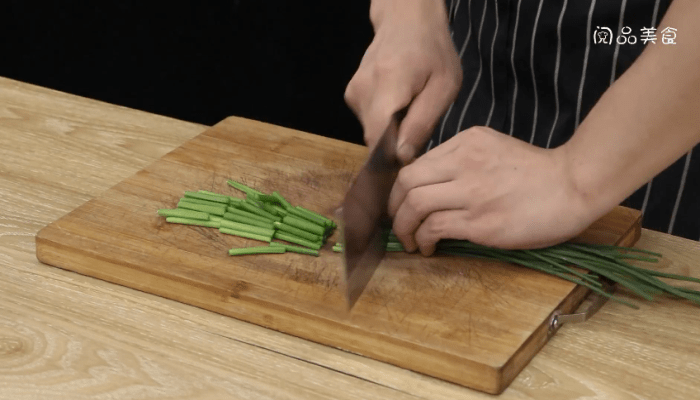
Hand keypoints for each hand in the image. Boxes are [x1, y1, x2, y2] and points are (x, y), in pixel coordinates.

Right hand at [345, 0, 461, 163]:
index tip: (410, 161)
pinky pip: (369, 122)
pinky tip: (399, 104)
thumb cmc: (433, 52)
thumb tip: (402, 158)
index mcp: (388, 87)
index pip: (378, 139)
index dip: (393, 158)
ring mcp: (353, 94)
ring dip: (392, 132)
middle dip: (397, 143)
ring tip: (411, 110)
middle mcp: (362, 91)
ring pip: (372, 132)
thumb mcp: (444, 87)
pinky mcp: (351, 96)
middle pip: (375, 139)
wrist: (407, 22)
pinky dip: (385, 121)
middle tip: (420, 127)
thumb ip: (422, 124)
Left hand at [387, 126, 595, 253]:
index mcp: (467, 142)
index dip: (400, 189)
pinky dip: (424, 240)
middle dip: (393, 207)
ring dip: (404, 227)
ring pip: (414, 204)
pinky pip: (434, 227)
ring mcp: (472, 191)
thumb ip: (463, 161)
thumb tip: (433, 187)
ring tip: (410, 241)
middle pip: (406, 182)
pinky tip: (429, 248)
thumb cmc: (539, 173)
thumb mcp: (495, 150)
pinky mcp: (481, 220)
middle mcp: (464, 162)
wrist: (575, 185)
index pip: (416, 164)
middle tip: (398, 224)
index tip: (400, 205)